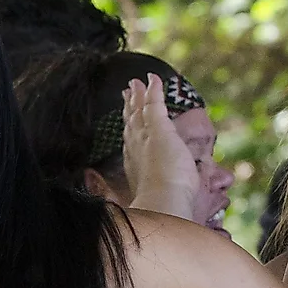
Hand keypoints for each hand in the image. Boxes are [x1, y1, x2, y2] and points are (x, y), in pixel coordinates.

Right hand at [123, 75, 198, 219]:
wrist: (161, 204)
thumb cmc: (159, 208)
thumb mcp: (149, 200)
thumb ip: (140, 197)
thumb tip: (131, 204)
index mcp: (134, 167)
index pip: (130, 142)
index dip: (128, 129)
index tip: (126, 120)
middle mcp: (136, 149)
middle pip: (131, 123)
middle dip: (129, 108)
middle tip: (127, 93)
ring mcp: (146, 138)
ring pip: (140, 111)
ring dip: (139, 96)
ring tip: (137, 83)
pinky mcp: (159, 129)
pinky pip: (155, 104)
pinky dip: (154, 90)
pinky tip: (153, 78)